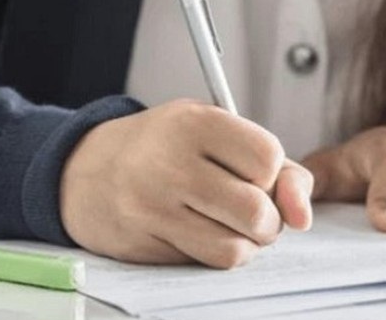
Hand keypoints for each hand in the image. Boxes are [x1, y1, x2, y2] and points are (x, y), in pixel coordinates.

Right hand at [60, 100, 313, 267]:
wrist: (83, 171)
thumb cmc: (157, 148)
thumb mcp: (212, 131)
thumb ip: (273, 165)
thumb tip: (302, 213)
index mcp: (192, 122)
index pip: (268, 158)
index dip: (272, 174)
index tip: (254, 173)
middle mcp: (169, 162)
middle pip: (256, 211)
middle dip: (267, 220)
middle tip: (250, 210)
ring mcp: (151, 205)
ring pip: (235, 248)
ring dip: (244, 243)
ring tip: (227, 224)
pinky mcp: (142, 241)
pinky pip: (205, 262)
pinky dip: (215, 254)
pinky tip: (199, 233)